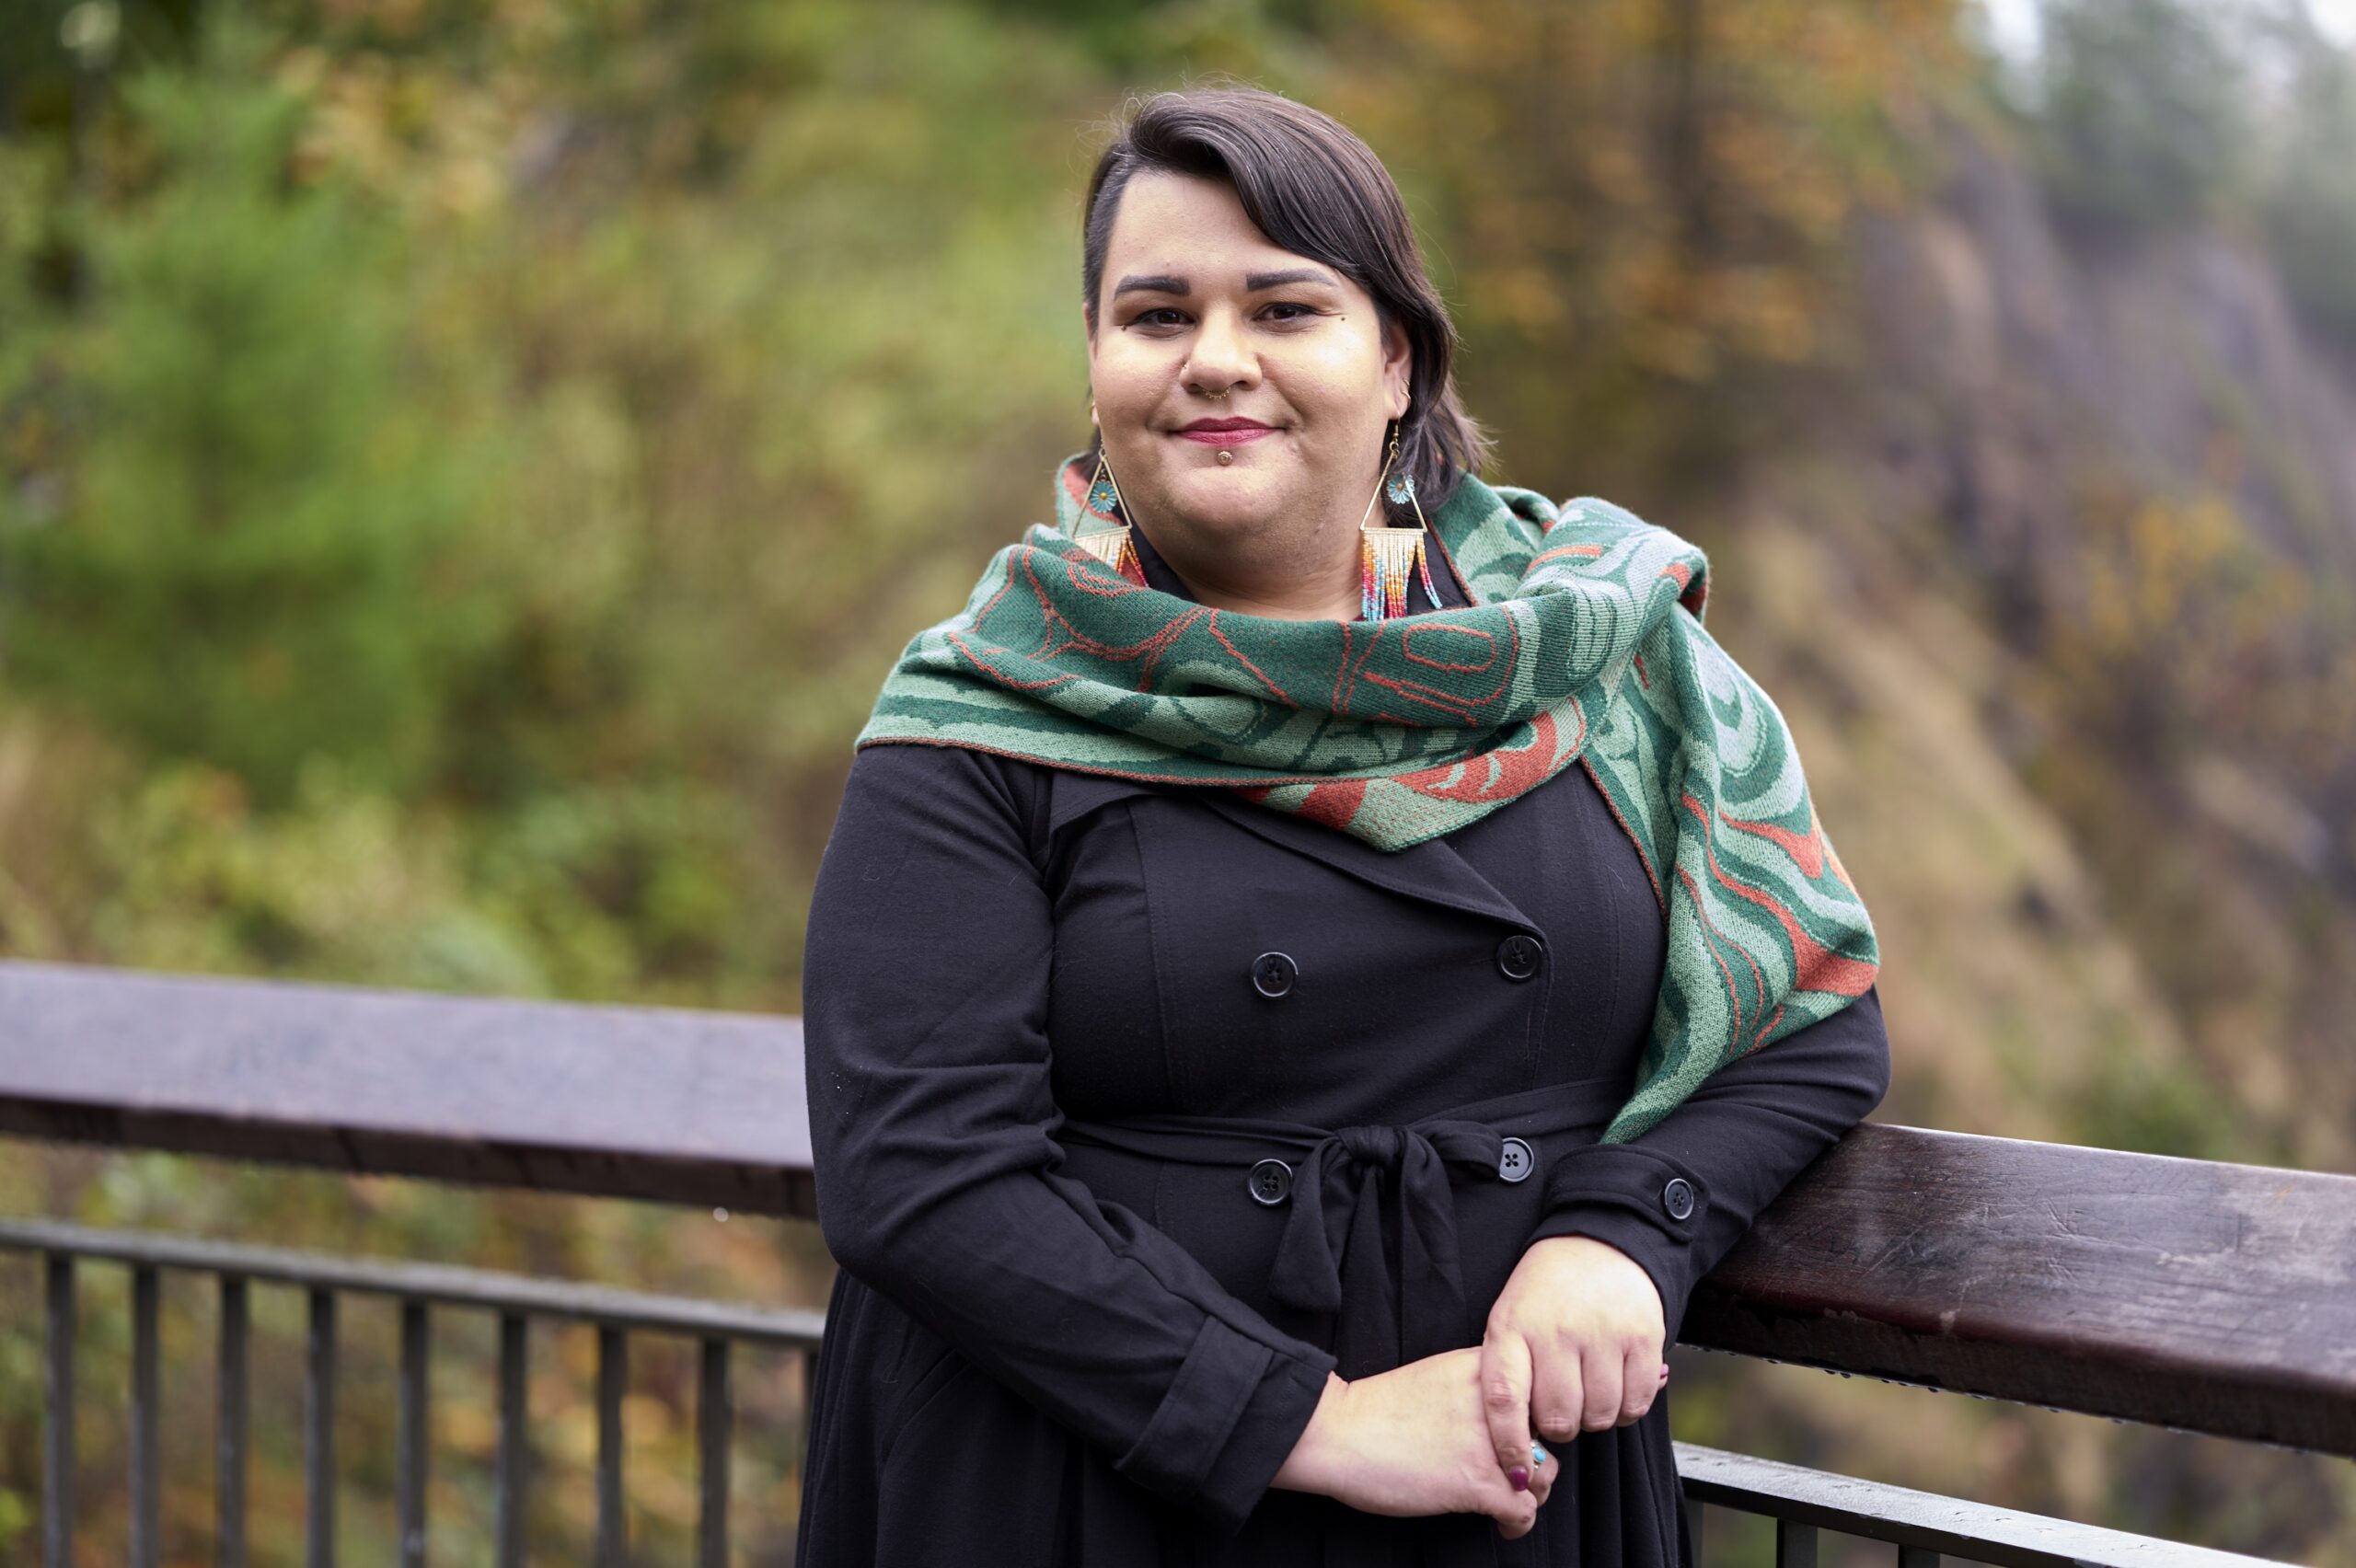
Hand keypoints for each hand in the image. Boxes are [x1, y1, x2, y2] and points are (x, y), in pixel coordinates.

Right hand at [1271, 1351, 1539, 1535]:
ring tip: (1513, 1501)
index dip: (1531, 1422)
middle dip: (1534, 1459)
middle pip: (1546, 1434)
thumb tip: (1501, 1419)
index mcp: (1485, 1368)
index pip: (1538, 1393)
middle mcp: (1496, 1402)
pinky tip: (1503, 1525)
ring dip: (1532, 1493)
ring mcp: (1490, 1443)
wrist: (1336, 1431)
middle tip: (1516, 1475)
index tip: (1519, 1440)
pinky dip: (1519, 1523)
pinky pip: (1525, 1509)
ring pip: (1545, 1473)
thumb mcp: (1438, 1376)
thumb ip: (1475, 1390)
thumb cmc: (1375, 1409)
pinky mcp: (1479, 1483)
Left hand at [1480, 1235, 1667, 1485]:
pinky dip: (1627, 1406)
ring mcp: (1603, 1332)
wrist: (1598, 1243)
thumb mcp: (1511, 1321)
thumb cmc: (1546, 1294)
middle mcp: (1557, 1330)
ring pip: (1600, 1416)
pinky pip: (1637, 1403)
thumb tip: (1519, 1452)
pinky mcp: (1644, 1336)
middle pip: (1560, 1419)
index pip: (1504, 1400)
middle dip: (1560, 1425)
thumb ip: (1510, 1376)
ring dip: (1595, 1415)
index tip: (1518, 1471)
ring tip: (1588, 1387)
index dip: (1509, 1445)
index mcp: (1512, 1327)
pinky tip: (1616, 1383)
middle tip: (1561, 1404)